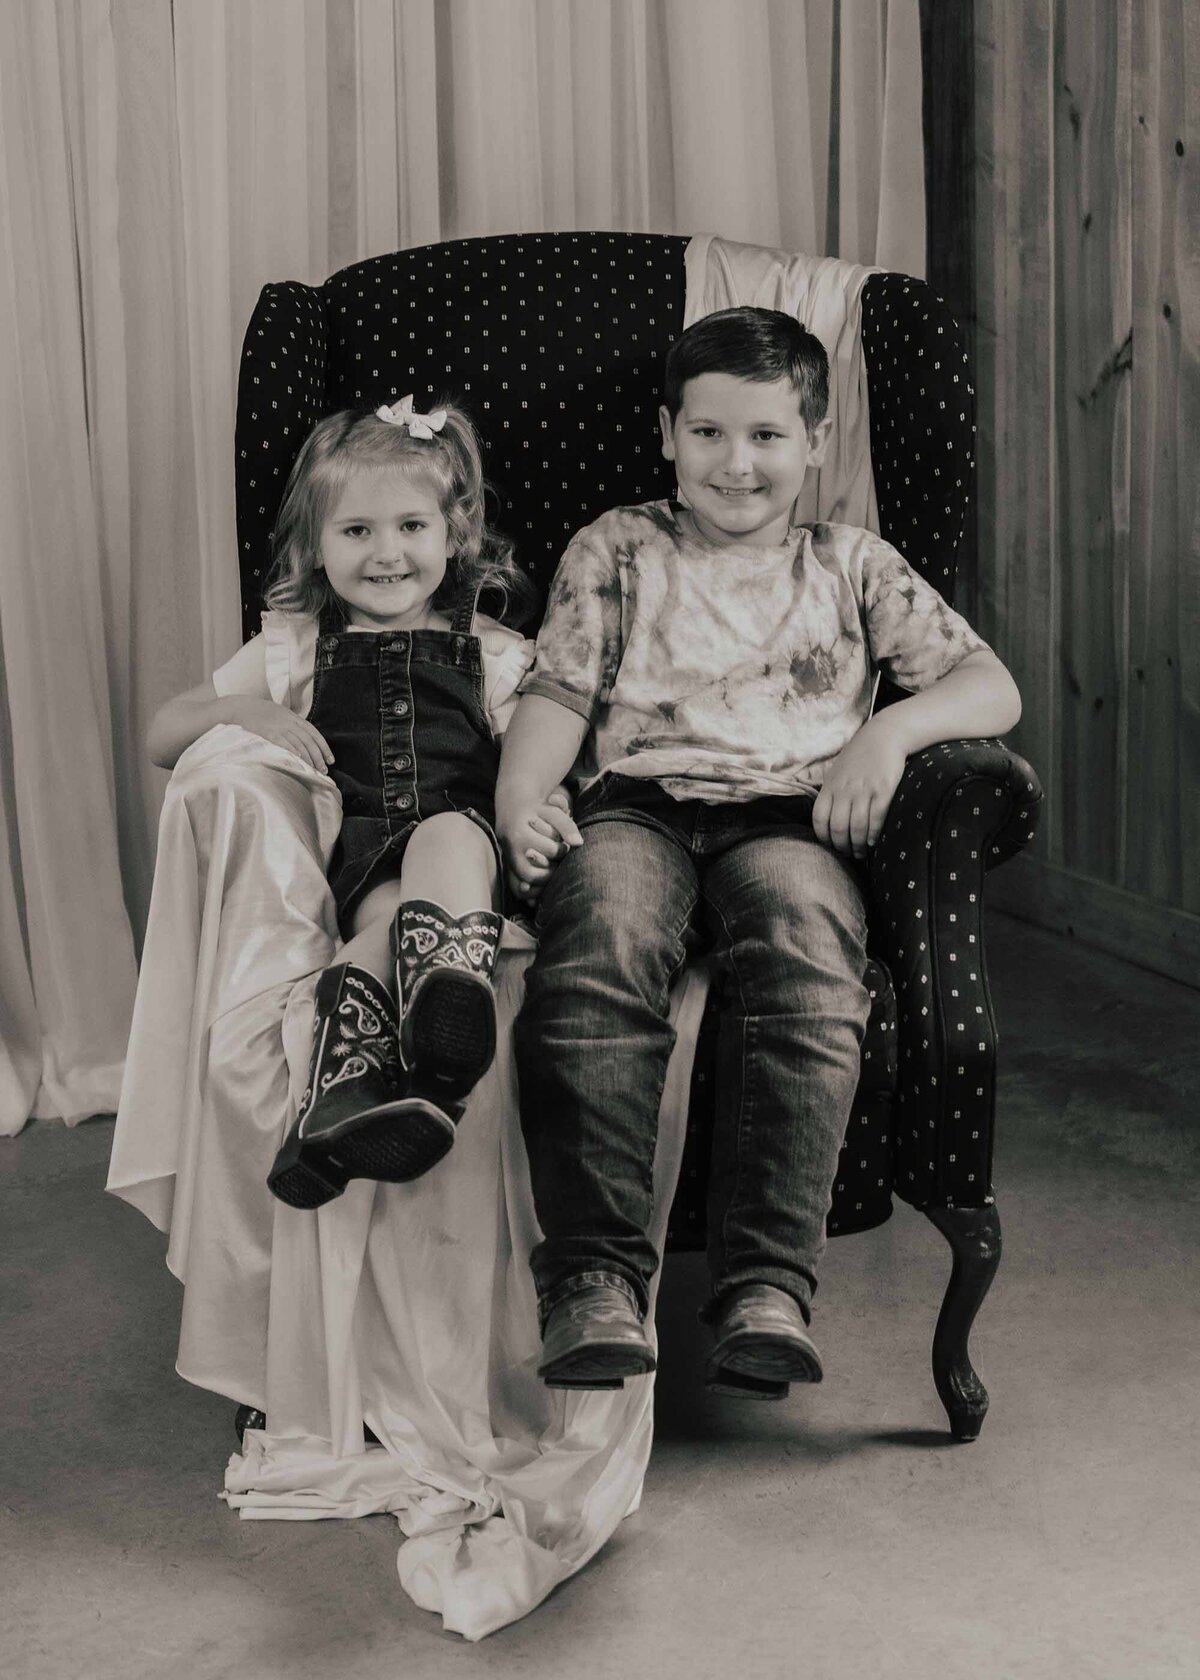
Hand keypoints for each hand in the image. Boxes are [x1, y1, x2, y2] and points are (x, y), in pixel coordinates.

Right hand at [222, 697, 333, 772]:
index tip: (331, 759)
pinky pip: (284, 743)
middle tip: (324, 770)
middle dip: (319, 756)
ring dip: (309, 758)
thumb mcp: (280, 714)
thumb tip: (303, 740)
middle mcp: (289, 722)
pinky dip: (293, 751)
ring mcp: (279, 727)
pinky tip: (300, 760)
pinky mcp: (268, 733)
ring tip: (315, 770)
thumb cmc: (259, 713)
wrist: (239, 707)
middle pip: (309, 741)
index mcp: (293, 717)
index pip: (314, 733)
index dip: (324, 747)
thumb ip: (292, 725)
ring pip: (299, 744)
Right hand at [497, 788, 582, 900]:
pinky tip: (543, 884)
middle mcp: (510, 850)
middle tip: (558, 860)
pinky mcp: (509, 869)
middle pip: (534, 872)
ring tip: (553, 869)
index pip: (550, 851)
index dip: (563, 850)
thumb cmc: (537, 811)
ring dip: (544, 881)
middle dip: (552, 869)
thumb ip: (566, 826)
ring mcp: (508, 861)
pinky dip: (532, 892)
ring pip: (526, 882)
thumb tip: (579, 843)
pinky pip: (518, 888)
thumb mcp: (552, 812)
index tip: (563, 845)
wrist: (513, 810)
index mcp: (519, 834)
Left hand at [812, 721, 906, 858]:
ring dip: (858, 845)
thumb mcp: (837, 772)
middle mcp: (844, 789)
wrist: (884, 735)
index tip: (830, 846)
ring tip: (861, 853)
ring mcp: (864, 790)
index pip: (819, 819)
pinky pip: (876, 818)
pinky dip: (873, 834)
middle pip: (837, 827)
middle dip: (841, 846)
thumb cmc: (859, 757)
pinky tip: (873, 842)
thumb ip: (830, 793)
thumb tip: (826, 820)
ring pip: (856, 827)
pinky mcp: (883, 790)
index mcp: (830, 786)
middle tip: (847, 854)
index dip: (823, 838)